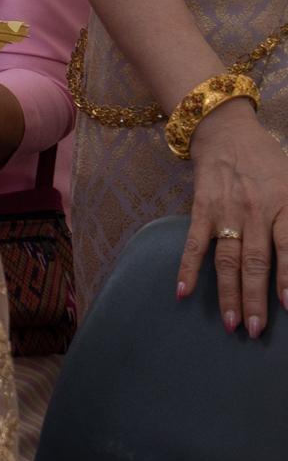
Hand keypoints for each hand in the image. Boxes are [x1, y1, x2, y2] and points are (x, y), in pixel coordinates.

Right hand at [178, 107, 287, 334]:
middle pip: (256, 262)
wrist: (226, 131)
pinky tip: (182, 292)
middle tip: (254, 330)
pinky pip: (194, 244)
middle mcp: (255, 212)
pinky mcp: (201, 210)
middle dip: (256, 299)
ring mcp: (226, 212)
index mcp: (285, 205)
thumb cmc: (269, 162)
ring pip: (227, 260)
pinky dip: (188, 268)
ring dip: (228, 294)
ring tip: (231, 323)